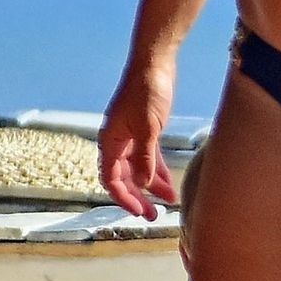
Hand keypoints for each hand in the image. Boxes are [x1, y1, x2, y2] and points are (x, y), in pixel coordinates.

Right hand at [99, 60, 179, 220]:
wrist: (154, 63)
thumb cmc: (147, 91)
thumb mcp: (148, 127)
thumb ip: (144, 157)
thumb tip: (144, 184)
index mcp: (110, 141)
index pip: (111, 179)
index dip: (123, 198)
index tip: (139, 212)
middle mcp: (117, 141)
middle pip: (124, 178)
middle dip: (138, 198)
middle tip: (153, 216)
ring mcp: (131, 136)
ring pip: (138, 169)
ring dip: (150, 187)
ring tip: (166, 204)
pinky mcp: (145, 131)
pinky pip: (148, 158)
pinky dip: (157, 172)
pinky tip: (169, 185)